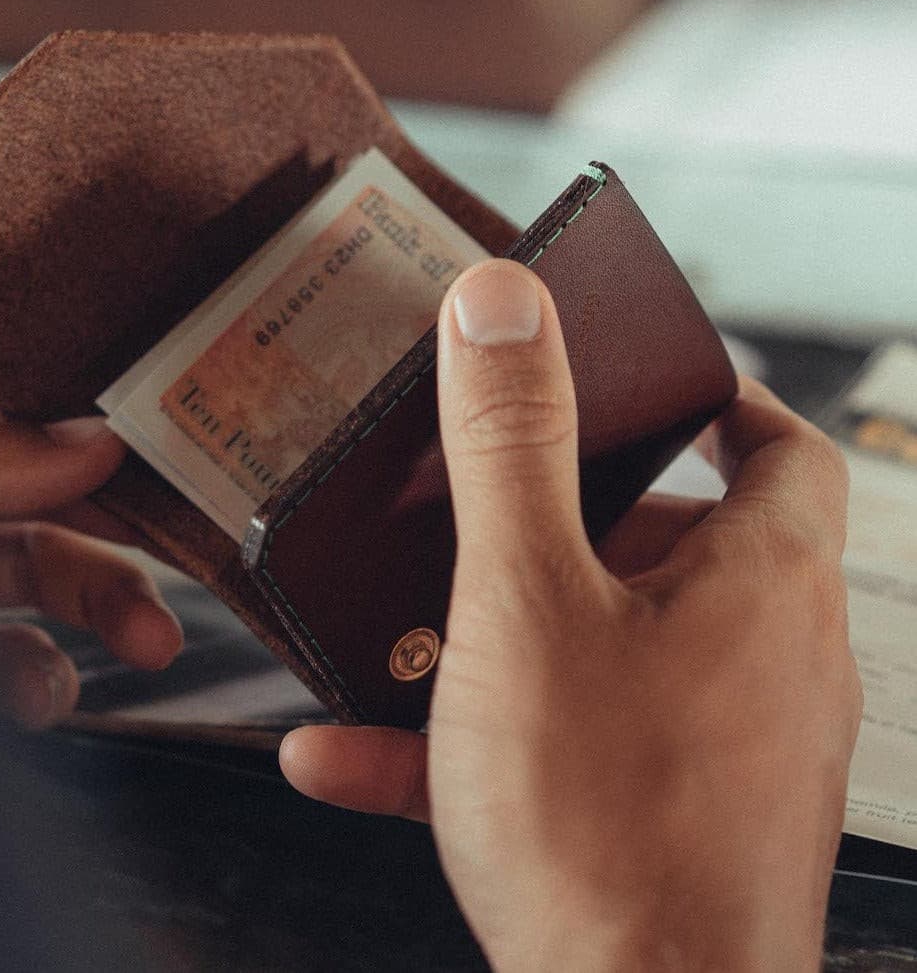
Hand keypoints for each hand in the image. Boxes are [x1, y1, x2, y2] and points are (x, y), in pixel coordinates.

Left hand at [0, 312, 182, 727]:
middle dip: (115, 518)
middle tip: (190, 547)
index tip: (167, 413)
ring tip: (147, 639)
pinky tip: (49, 690)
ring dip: (92, 604)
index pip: (5, 367)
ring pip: (23, 568)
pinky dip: (24, 675)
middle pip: (38, 479)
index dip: (89, 386)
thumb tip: (92, 439)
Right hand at [280, 260, 859, 971]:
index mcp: (762, 583)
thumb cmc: (604, 820)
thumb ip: (509, 442)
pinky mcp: (669, 824)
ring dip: (509, 632)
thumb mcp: (525, 598)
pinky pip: (568, 750)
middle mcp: (767, 661)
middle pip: (688, 546)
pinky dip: (478, 738)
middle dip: (583, 517)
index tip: (645, 386)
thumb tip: (502, 304)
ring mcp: (723, 750)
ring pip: (613, 649)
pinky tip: (347, 754)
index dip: (716, 400)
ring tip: (417, 629)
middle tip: (501, 501)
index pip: (779, 448)